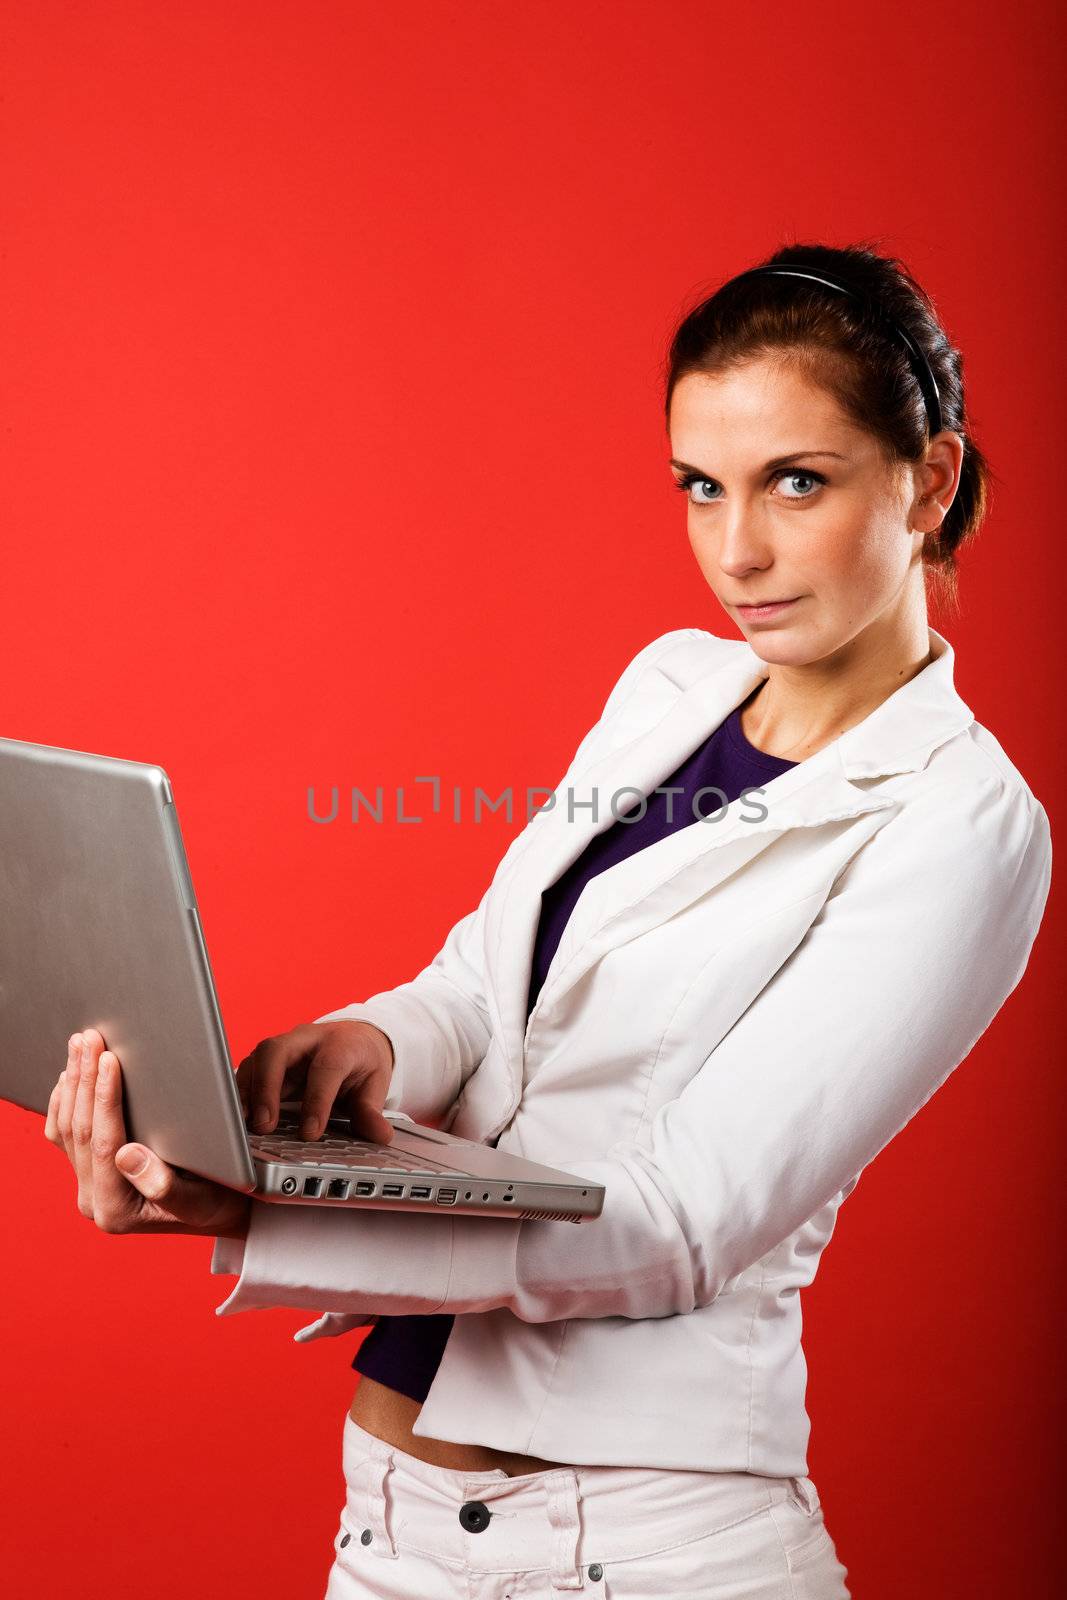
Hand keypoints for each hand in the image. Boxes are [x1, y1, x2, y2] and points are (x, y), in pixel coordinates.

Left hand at [45, 1028, 250, 1238]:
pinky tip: (70, 1074)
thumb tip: (126, 1155)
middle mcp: (94, 1201)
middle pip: (80, 1131)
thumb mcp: (201, 1199)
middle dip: (83, 1080)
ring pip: (66, 1128)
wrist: (220, 1209)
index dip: (104, 1097)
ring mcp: (87, 1187)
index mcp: (117, 1210)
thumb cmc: (219, 1201)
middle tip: (89, 1038)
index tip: (108, 1059)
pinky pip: (62, 1135)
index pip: (104, 1143)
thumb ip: (164, 1185)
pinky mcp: (87, 1173)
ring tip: (79, 1044)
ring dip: (72, 1081)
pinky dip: (63, 1100)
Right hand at [234, 1019, 395, 1142]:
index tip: (310, 1133)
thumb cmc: (361, 1062)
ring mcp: (285, 1047)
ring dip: (248, 1092)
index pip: (326, 1067)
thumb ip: (371, 1111)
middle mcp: (307, 1040)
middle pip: (278, 1050)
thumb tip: (381, 1136)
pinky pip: (249, 1069)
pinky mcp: (269, 1059)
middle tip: (266, 1125)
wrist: (354, 1038)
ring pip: (257, 1058)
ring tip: (246, 1125)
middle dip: (267, 1087)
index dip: (317, 1100)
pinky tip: (241, 1117)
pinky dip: (241, 1093)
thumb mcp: (374, 1084)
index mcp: (340, 1044)